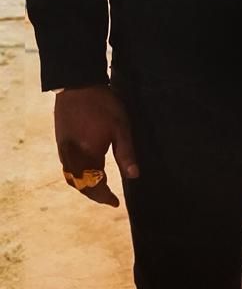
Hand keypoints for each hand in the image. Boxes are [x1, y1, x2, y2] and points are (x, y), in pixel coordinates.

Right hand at [54, 86, 138, 207]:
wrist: (77, 85)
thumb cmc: (102, 105)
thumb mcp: (120, 127)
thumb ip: (126, 153)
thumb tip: (134, 176)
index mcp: (87, 158)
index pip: (94, 186)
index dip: (105, 197)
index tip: (116, 203)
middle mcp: (71, 159)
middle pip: (80, 186)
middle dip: (94, 194)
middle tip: (108, 198)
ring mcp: (64, 150)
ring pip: (71, 178)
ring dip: (84, 186)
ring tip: (98, 188)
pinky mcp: (61, 142)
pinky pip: (67, 167)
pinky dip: (77, 176)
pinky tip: (85, 170)